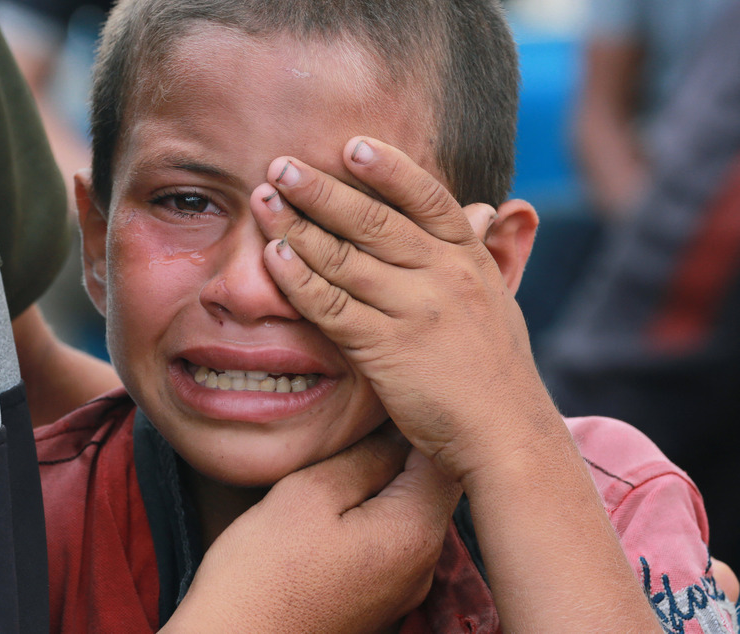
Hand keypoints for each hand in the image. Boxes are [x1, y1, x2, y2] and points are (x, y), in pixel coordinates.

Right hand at [165, 431, 459, 632]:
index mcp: (415, 530)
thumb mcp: (308, 496)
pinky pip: (389, 534)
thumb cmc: (264, 576)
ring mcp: (403, 584)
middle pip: (430, 479)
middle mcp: (424, 562)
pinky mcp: (378, 595)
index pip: (443, 451)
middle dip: (400, 442)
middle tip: (359, 409)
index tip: (383, 388)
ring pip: (408, 505)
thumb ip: (362, 457)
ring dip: (384, 475)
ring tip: (344, 447)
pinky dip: (372, 506)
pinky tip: (338, 495)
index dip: (415, 412)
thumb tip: (394, 429)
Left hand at [250, 136, 554, 480]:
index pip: (427, 199)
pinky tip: (274, 256)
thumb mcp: (497, 297)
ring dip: (298, 225)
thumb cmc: (496, 368)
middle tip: (281, 166)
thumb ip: (478, 252)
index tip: (351, 145)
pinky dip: (299, 279)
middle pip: (373, 220)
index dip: (388, 168)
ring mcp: (414, 311)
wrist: (505, 433)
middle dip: (322, 189)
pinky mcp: (385, 349)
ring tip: (264, 201)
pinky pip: (332, 305)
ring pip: (345, 257)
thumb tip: (482, 208)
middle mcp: (443, 276)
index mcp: (469, 258)